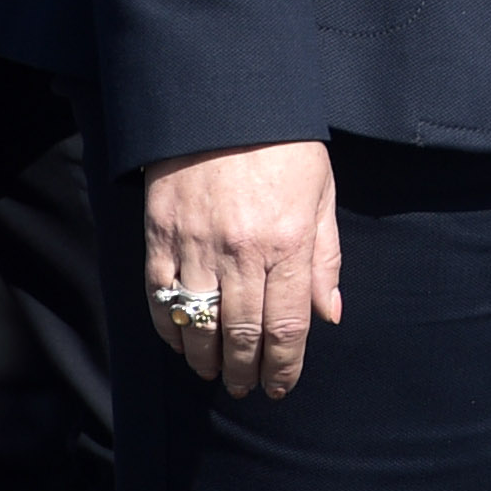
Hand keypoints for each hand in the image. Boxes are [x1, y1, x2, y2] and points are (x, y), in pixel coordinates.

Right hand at [139, 141, 341, 398]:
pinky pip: (161, 299)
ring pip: (199, 325)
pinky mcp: (160, 238)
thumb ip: (325, 258)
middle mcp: (242, 253)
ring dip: (206, 360)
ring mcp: (197, 247)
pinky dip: (171, 329)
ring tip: (215, 373)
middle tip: (246, 387)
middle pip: (241, 334)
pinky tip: (182, 342)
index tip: (281, 387)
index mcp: (289, 243)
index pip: (287, 326)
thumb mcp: (321, 194)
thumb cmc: (284, 147)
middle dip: (245, 371)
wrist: (225, 103)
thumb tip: (330, 314)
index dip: (284, 366)